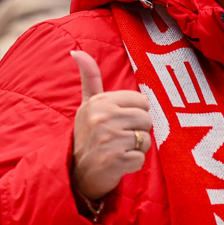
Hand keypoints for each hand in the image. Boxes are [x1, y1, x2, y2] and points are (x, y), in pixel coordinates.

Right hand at [70, 50, 151, 200]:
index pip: (142, 101)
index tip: (119, 122)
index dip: (135, 114)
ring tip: (119, 150)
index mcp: (100, 102)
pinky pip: (141, 158)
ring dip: (136, 149)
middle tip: (119, 139)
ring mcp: (109, 138)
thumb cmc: (87, 136)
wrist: (76, 173)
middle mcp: (103, 117)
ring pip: (146, 139)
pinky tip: (118, 163)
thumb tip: (77, 51)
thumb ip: (89, 78)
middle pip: (147, 120)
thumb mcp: (87, 105)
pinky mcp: (116, 159)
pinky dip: (133, 164)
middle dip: (138, 132)